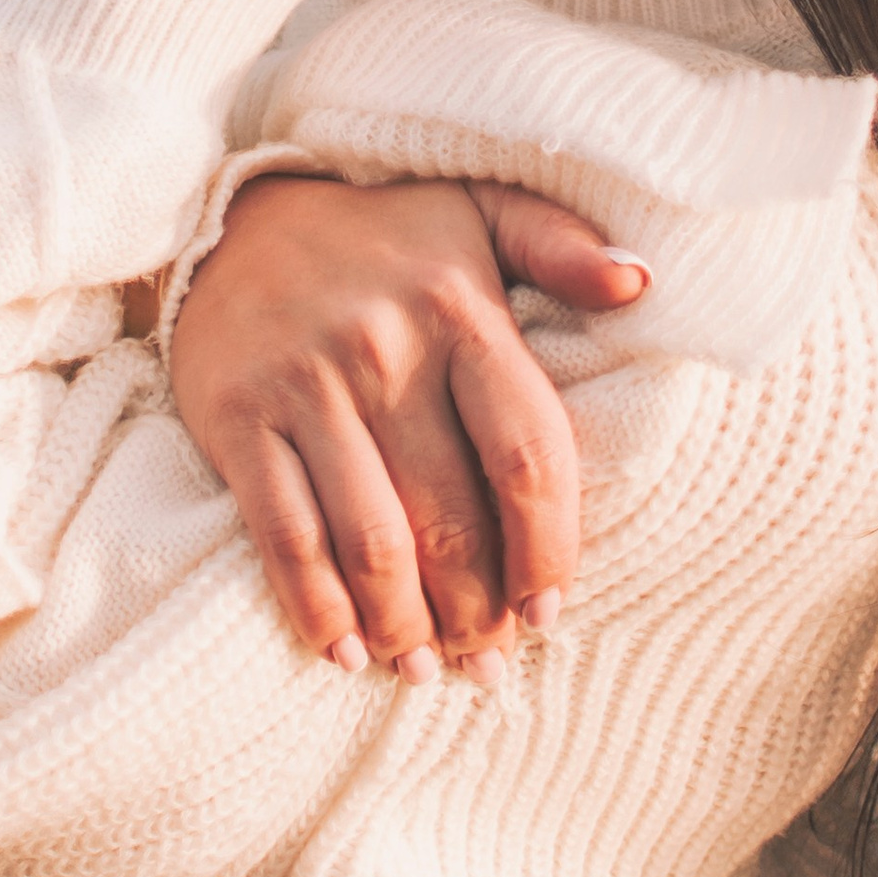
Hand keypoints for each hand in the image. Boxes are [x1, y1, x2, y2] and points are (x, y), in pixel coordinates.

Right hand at [168, 171, 650, 681]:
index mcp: (459, 308)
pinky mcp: (239, 418)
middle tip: (487, 659)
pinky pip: (285, 537)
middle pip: (449, 519)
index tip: (548, 609)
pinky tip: (343, 651)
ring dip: (404, 627)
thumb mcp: (481, 208)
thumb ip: (563, 246)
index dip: (546, 550)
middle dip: (476, 611)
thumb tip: (643, 284)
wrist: (234, 214)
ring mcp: (306, 386)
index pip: (526, 456)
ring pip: (371, 544)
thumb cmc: (383, 232)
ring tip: (423, 667)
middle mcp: (384, 349)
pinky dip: (316, 609)